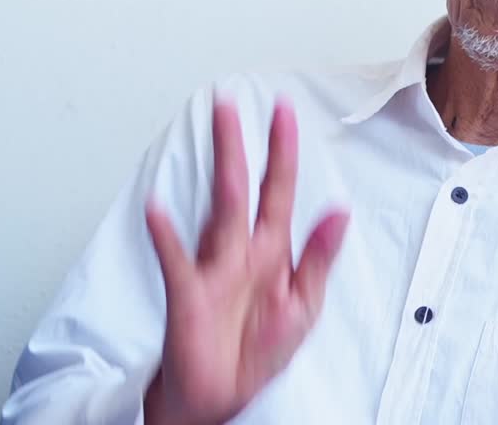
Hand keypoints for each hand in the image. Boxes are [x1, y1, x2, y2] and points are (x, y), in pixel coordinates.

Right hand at [143, 97, 348, 424]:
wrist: (223, 396)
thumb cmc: (258, 350)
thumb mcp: (303, 304)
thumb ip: (319, 257)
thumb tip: (340, 211)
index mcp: (271, 250)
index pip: (280, 189)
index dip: (284, 150)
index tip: (284, 110)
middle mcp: (241, 250)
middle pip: (243, 185)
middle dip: (240, 142)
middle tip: (230, 101)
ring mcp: (213, 267)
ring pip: (219, 207)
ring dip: (222, 166)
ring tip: (218, 128)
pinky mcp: (190, 295)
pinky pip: (178, 261)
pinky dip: (166, 236)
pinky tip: (157, 209)